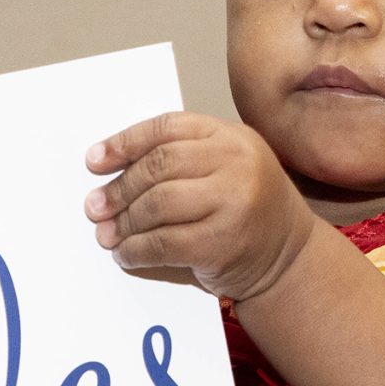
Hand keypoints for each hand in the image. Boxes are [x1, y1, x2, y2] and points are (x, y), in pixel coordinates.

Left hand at [85, 112, 319, 303]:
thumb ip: (182, 158)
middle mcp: (236, 163)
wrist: (290, 257)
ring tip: (107, 233)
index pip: (167, 128)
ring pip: (157, 205)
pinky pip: (164, 242)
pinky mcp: (222, 242)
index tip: (94, 161)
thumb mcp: (227, 167)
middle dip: (119, 188)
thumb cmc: (247, 210)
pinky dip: (137, 250)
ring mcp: (233, 202)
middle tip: (95, 206)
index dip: (124, 143)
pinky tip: (126, 253)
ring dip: (124, 222)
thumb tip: (113, 168)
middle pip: (158, 166)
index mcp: (232, 136)